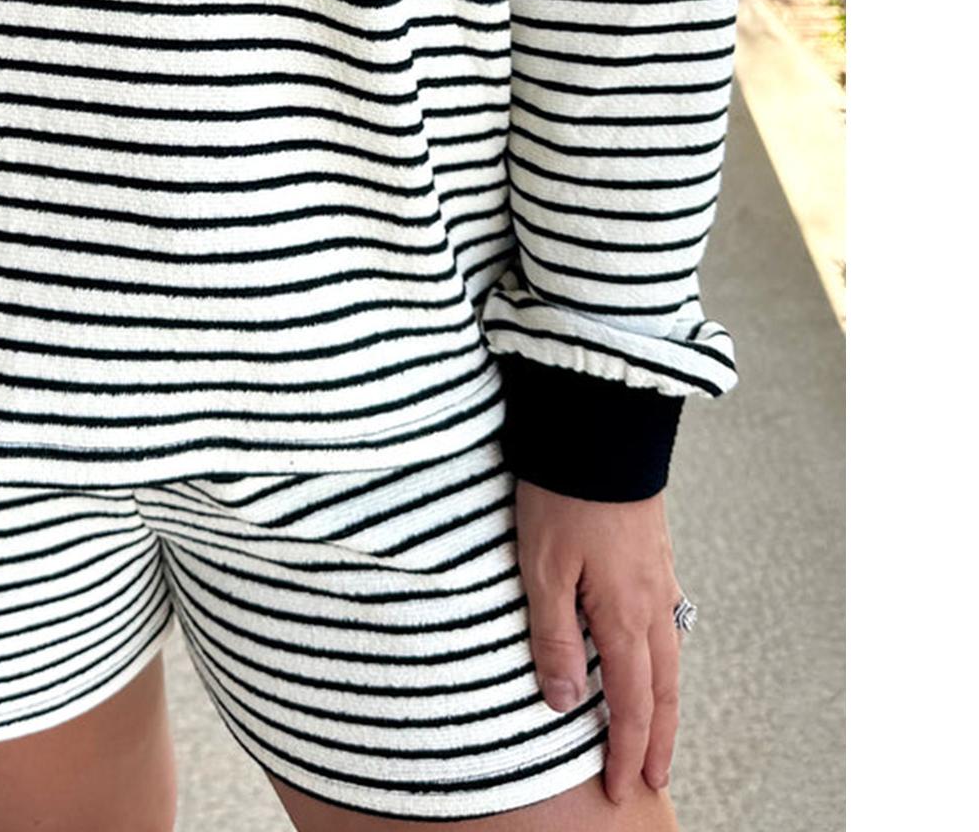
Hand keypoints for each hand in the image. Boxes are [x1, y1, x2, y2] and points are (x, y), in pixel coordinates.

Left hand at [516, 479, 686, 804]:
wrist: (600, 426)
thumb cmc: (565, 491)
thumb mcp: (544, 568)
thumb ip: (554, 636)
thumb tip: (565, 700)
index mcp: (625, 615)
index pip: (631, 703)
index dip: (625, 750)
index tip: (622, 787)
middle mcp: (652, 603)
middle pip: (662, 689)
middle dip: (655, 739)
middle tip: (651, 778)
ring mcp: (659, 577)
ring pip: (669, 657)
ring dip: (663, 703)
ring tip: (655, 731)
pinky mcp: (654, 553)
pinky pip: (666, 624)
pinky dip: (662, 659)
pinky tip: (650, 655)